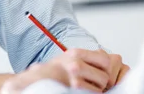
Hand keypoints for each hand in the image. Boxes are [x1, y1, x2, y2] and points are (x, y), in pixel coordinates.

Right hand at [2, 48, 127, 93]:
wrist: (32, 83)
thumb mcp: (66, 60)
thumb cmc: (51, 74)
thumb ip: (84, 59)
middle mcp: (75, 64)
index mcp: (75, 54)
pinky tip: (80, 92)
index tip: (101, 74)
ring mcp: (74, 78)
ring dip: (95, 90)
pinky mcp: (73, 89)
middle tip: (92, 85)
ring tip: (83, 89)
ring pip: (100, 86)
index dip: (105, 70)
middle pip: (106, 75)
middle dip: (101, 83)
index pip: (105, 60)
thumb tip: (111, 61)